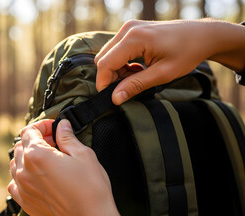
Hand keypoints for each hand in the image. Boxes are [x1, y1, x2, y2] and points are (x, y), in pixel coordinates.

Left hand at [8, 119, 127, 215]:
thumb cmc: (91, 189)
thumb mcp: (83, 155)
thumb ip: (68, 137)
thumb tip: (62, 125)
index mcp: (37, 155)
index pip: (28, 131)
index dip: (42, 125)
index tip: (53, 128)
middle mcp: (24, 171)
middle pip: (20, 146)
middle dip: (36, 139)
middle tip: (55, 142)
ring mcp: (23, 189)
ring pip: (16, 164)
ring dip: (28, 156)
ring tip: (47, 159)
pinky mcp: (26, 203)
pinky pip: (15, 183)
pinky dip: (23, 175)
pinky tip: (38, 177)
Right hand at [95, 19, 244, 104]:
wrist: (202, 35)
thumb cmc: (187, 52)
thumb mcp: (162, 74)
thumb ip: (136, 85)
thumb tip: (115, 98)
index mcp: (135, 38)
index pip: (106, 63)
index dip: (104, 83)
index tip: (112, 97)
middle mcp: (128, 29)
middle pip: (103, 58)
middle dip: (110, 77)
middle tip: (126, 88)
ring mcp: (130, 27)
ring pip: (108, 54)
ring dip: (116, 70)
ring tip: (136, 78)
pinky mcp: (133, 29)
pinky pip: (116, 49)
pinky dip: (122, 62)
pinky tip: (137, 69)